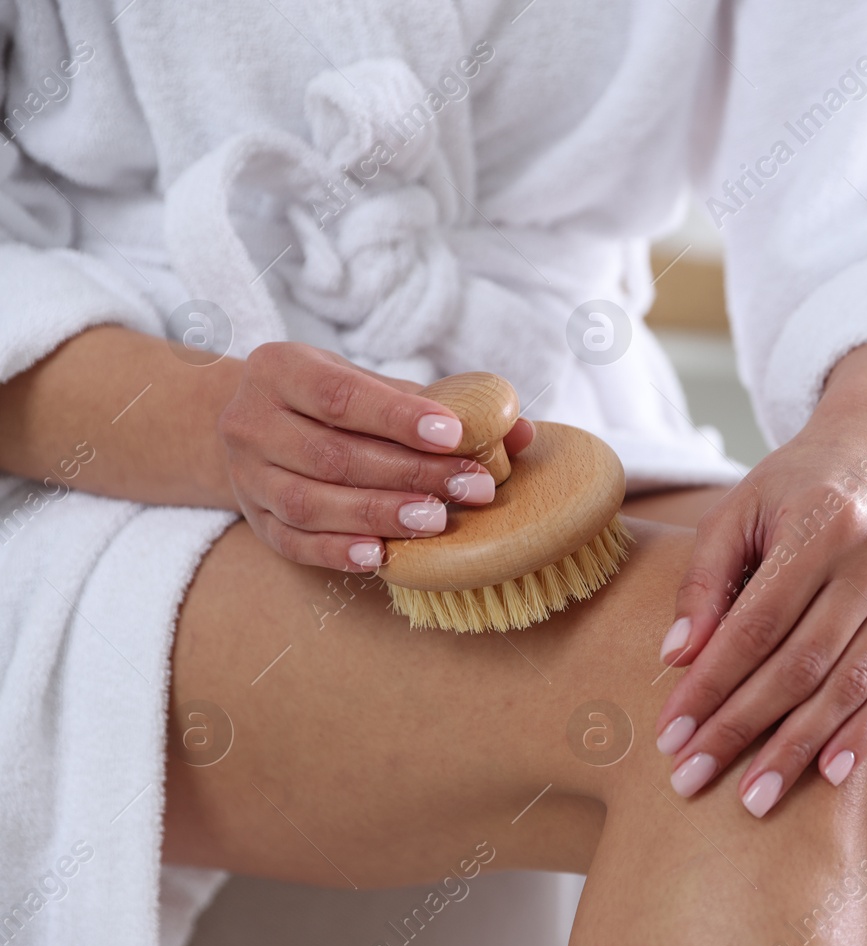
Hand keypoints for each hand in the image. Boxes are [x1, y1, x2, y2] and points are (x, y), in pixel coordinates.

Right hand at [217, 342, 532, 569]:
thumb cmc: (335, 402)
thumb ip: (445, 405)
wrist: (256, 424)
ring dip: (379, 514)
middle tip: (472, 488)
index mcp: (279, 369)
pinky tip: (382, 556)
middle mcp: (250, 421)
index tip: (455, 436)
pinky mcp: (254, 521)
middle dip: (410, 474)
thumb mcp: (379, 387)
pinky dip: (339, 551)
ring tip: (436, 521)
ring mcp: (247, 476)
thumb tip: (522, 431)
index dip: (399, 418)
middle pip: (333, 455)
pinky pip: (294, 542)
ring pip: (311, 503)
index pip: (340, 396)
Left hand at [654, 343, 866, 816]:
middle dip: (742, 728)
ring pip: (850, 684)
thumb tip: (677, 660)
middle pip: (800, 664)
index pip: (754, 626)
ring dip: (799, 746)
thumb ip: (706, 579)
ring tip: (754, 797)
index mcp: (819, 525)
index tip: (670, 735)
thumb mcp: (741, 506)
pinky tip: (830, 773)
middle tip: (693, 778)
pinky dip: (864, 732)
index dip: (710, 686)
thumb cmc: (803, 477)